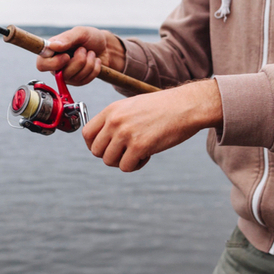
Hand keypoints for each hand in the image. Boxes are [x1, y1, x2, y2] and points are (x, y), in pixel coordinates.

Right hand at [35, 26, 125, 85]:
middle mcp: (56, 65)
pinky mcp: (78, 81)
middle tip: (83, 49)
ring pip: (76, 77)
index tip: (67, 56)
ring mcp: (67, 75)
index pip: (42, 65)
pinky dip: (94, 69)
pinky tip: (94, 61)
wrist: (105, 46)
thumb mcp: (80, 32)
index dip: (54, 63)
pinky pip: (86, 80)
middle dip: (78, 61)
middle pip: (62, 74)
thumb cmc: (90, 37)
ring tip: (90, 53)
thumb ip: (67, 38)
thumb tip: (53, 46)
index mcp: (51, 52)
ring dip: (88, 63)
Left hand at [82, 79, 222, 171]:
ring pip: (109, 161)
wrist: (186, 106)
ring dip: (123, 161)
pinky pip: (126, 167)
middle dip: (110, 156)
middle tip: (126, 152)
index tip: (105, 149)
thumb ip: (115, 121)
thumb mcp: (132, 106)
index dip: (93, 145)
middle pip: (96, 151)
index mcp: (111, 110)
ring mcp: (126, 133)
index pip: (86, 134)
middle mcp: (115, 121)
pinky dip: (136, 165)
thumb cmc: (162, 108)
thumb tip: (103, 143)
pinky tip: (148, 155)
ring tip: (139, 152)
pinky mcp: (139, 146)